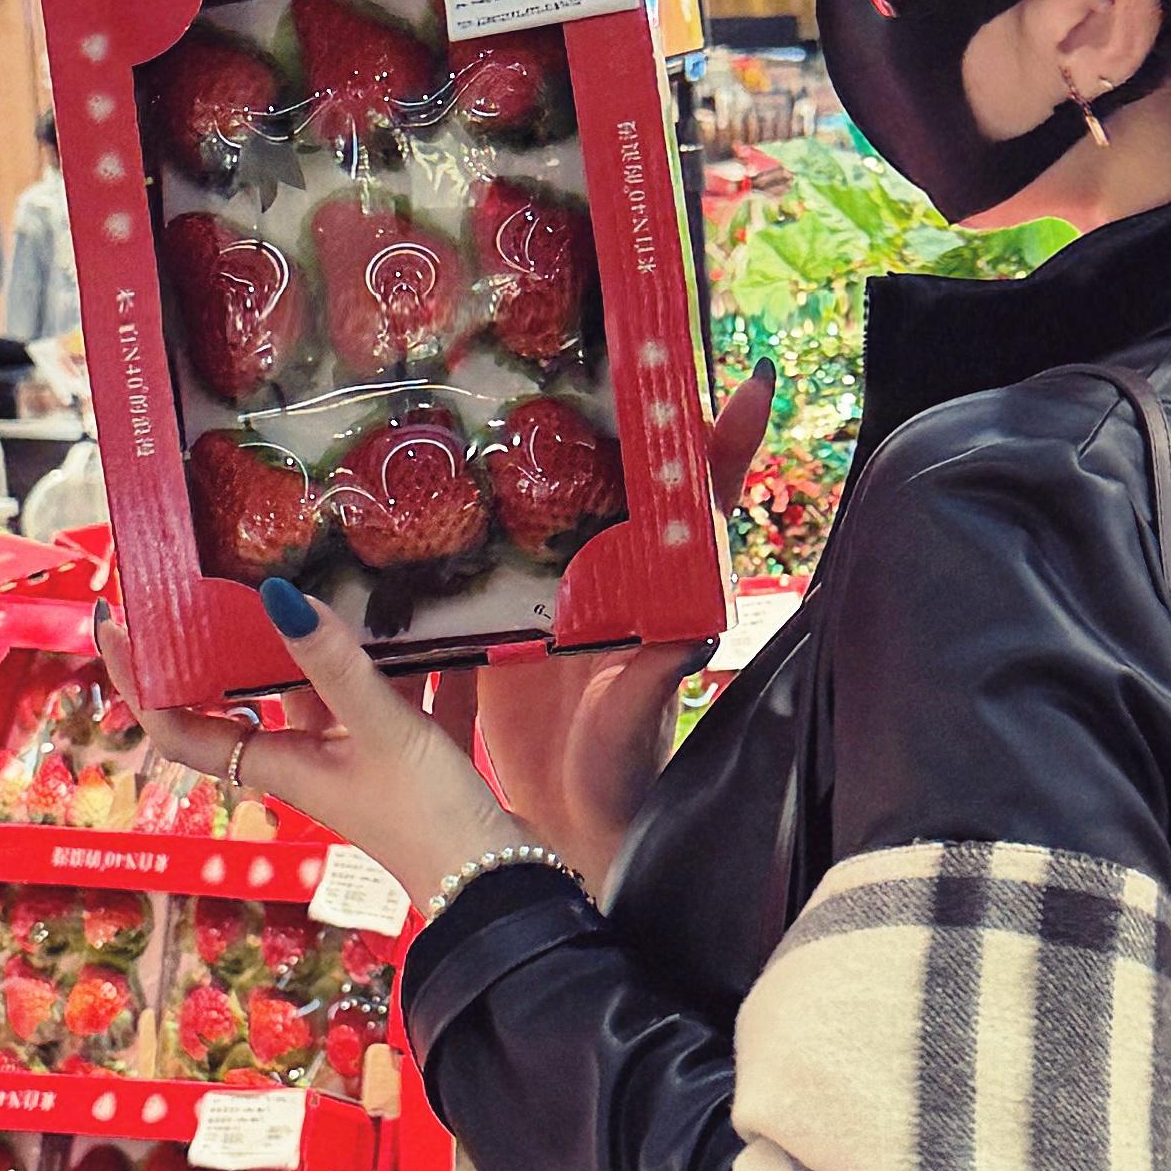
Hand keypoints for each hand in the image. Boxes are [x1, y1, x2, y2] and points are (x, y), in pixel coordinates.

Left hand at [100, 592, 520, 916]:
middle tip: (211, 570)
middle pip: (246, 692)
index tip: (113, 621)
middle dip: (225, 637)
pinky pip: (385, 690)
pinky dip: (392, 656)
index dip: (139, 680)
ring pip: (318, 684)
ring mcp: (354, 755)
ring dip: (311, 637)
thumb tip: (274, 595)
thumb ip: (334, 665)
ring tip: (309, 568)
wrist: (499, 884)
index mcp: (278, 764)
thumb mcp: (381, 731)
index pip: (180, 726)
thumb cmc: (428, 817)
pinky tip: (416, 611)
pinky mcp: (402, 752)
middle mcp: (304, 758)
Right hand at [471, 369, 777, 896]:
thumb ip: (655, 674)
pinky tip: (416, 485)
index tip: (754, 373)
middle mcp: (610, 578)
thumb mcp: (636, 723)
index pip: (705, 502)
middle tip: (595, 333)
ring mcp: (549, 596)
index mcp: (659, 593)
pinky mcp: (491, 624)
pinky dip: (452, 529)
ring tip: (493, 382)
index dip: (729, 440)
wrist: (558, 837)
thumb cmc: (621, 780)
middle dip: (610, 411)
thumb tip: (693, 626)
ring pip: (543, 508)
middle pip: (616, 480)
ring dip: (525, 456)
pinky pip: (473, 565)